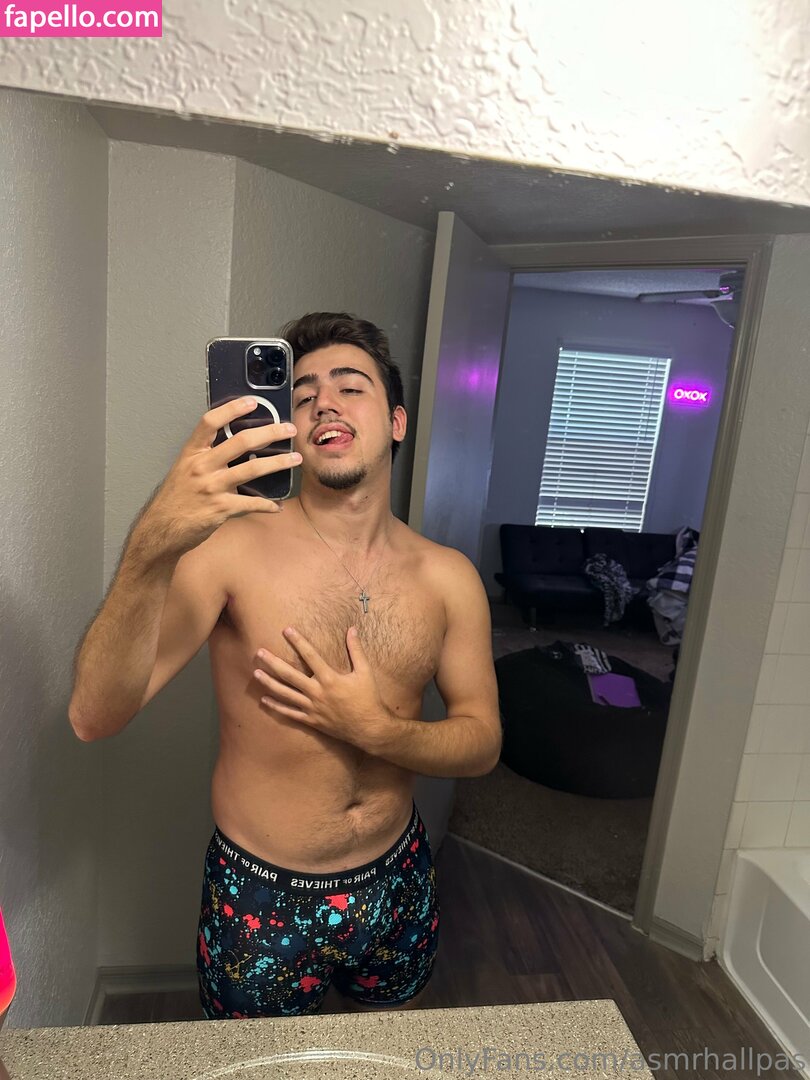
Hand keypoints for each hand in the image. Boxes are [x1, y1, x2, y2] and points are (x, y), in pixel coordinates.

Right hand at [132, 398, 301, 564]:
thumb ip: (207, 456)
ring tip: (295, 458)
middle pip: (241, 442)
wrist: (162, 528)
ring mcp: (212, 487)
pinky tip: (277, 505)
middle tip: (289, 429)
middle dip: (270, 433)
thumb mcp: (185, 469)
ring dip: (279, 463)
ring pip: (253, 469)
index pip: (210, 422)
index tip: (252, 402)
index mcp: (192, 453)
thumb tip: (236, 445)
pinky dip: (267, 504)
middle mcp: (202, 466)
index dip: (231, 409)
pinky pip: (251, 503)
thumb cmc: (176, 498)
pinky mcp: (221, 508)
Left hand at [253, 626, 390, 750]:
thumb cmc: (368, 698)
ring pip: (285, 694)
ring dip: (269, 683)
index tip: (286, 630)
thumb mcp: (365, 672)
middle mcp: (317, 692)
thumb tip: (352, 629)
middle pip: (290, 675)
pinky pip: (290, 713)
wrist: (369, 728)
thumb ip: (356, 650)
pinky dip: (276, 706)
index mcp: (330, 678)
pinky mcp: (311, 720)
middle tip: (259, 652)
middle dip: (273, 662)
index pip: (310, 655)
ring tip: (256, 673)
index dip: (298, 641)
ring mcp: (312, 708)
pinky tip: (264, 699)